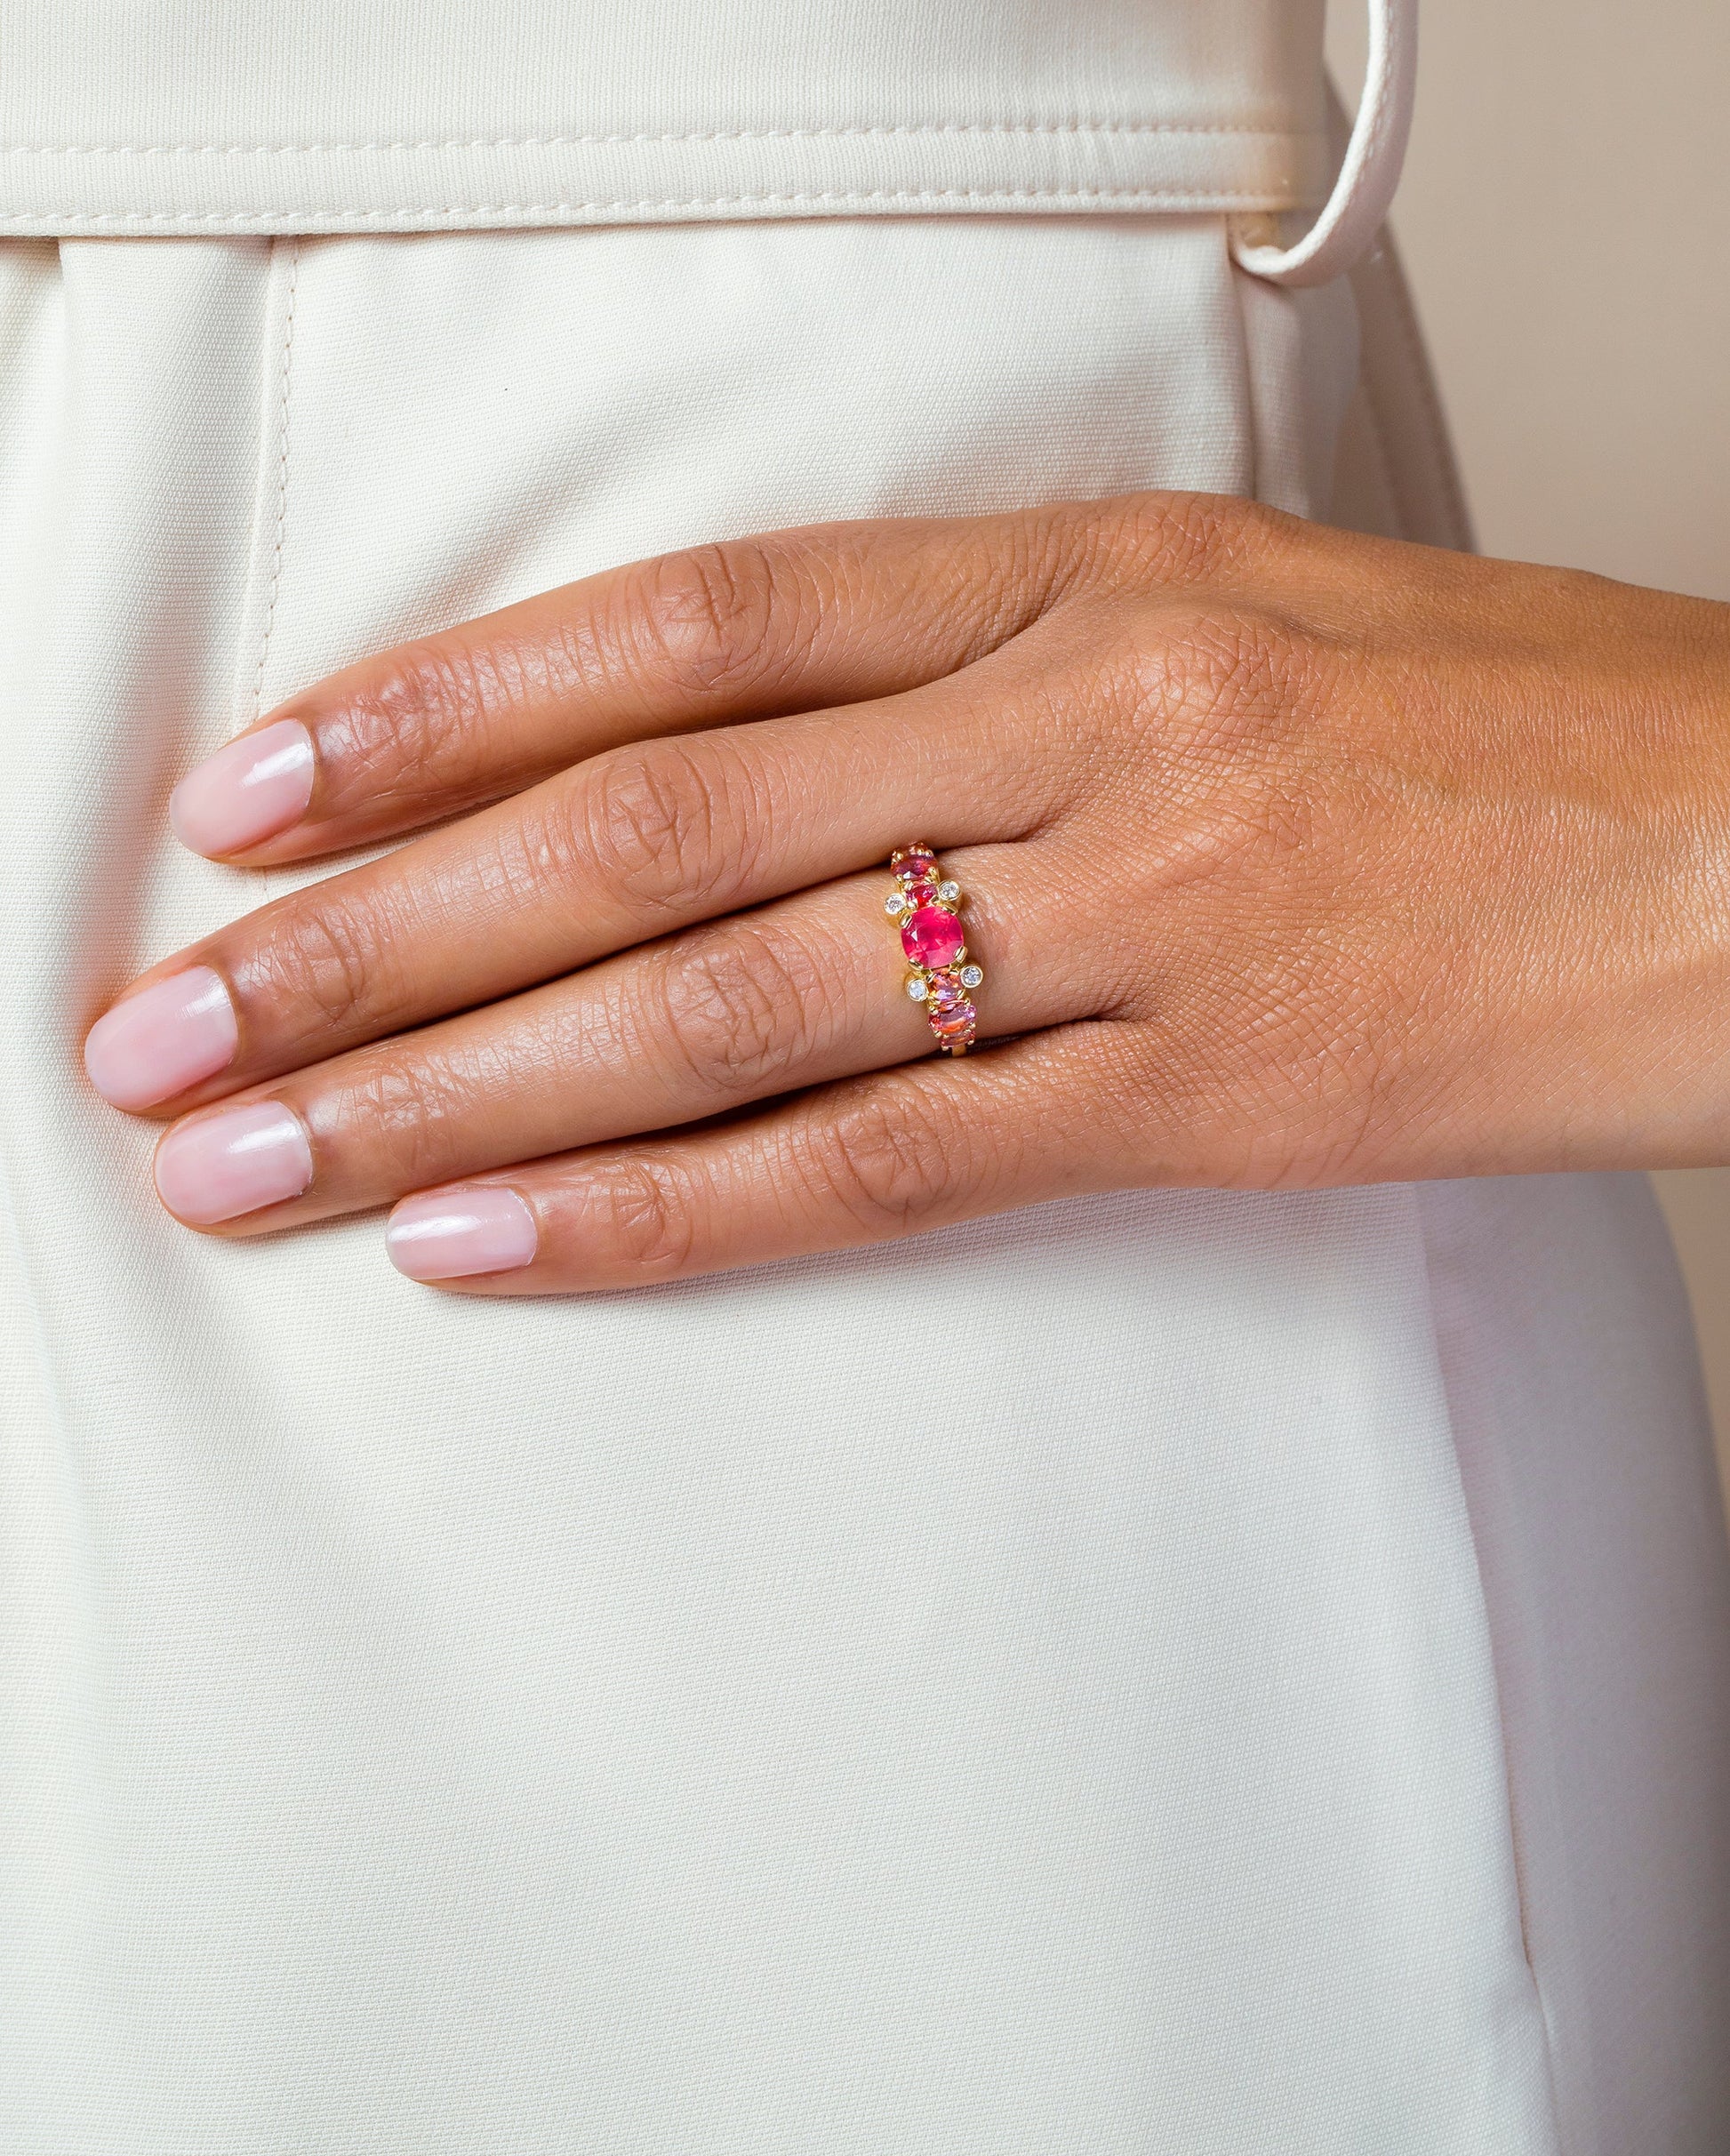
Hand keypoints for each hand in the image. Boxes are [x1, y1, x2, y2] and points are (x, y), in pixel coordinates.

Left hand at [83, 493, 1729, 1292]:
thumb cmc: (1516, 726)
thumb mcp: (1241, 607)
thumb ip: (996, 660)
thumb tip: (759, 748)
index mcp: (1086, 570)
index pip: (685, 627)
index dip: (441, 708)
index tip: (257, 792)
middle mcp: (1083, 721)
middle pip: (645, 829)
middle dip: (373, 933)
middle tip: (171, 1015)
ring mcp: (1139, 915)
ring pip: (720, 1006)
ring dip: (460, 1087)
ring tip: (265, 1153)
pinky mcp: (1198, 1103)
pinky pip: (874, 1166)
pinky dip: (662, 1214)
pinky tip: (492, 1245)